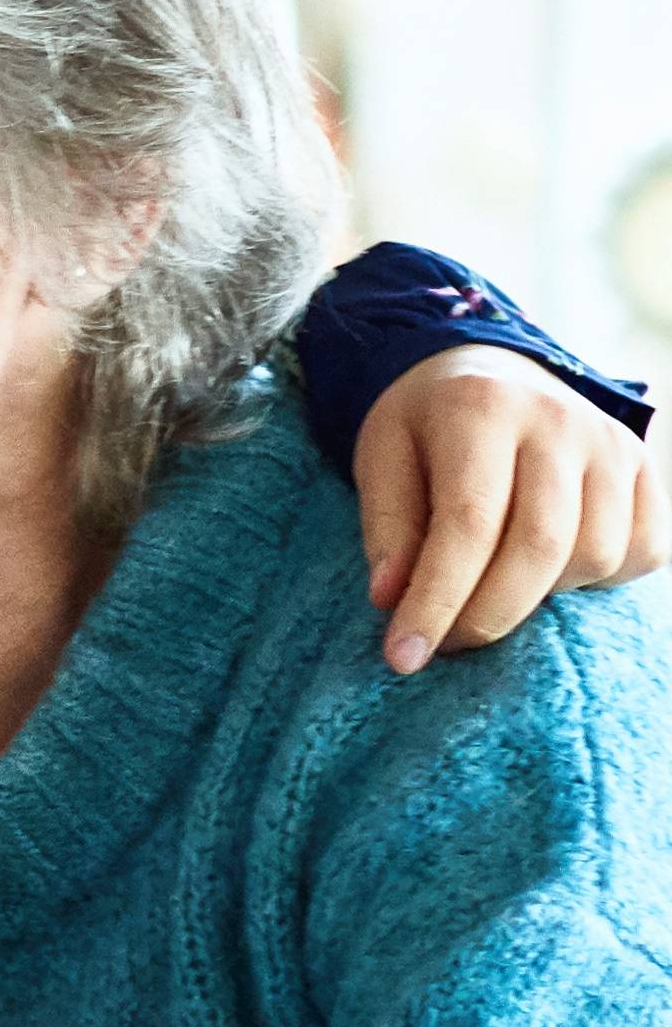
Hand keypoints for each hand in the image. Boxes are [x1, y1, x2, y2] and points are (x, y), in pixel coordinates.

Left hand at [356, 346, 667, 670]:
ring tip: (488, 591)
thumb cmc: (426, 423)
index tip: (403, 657)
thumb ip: (387, 526)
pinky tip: (546, 573)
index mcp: (479, 409)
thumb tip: (390, 600)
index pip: (467, 524)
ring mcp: (612, 443)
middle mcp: (558, 421)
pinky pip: (643, 551)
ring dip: (539, 599)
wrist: (493, 369)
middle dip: (488, 615)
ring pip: (596, 556)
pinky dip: (597, 582)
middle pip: (540, 547)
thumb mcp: (381, 455)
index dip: (437, 600)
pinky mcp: (645, 467)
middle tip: (445, 646)